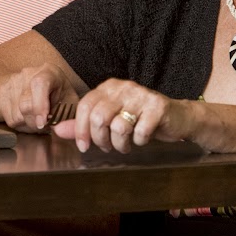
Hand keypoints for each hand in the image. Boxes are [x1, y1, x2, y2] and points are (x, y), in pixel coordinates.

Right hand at [0, 64, 74, 131]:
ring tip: (37, 119)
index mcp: (49, 72)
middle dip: (36, 122)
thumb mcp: (69, 101)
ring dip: (28, 124)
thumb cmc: (58, 94)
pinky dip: (20, 124)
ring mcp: (13, 81)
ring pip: (17, 115)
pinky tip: (27, 118)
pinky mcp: (2, 91)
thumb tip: (57, 129)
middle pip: (26, 105)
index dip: (40, 105)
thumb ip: (67, 114)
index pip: (39, 84)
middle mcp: (28, 73)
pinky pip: (9, 118)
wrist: (35, 84)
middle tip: (44, 125)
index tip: (43, 123)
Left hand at [55, 79, 180, 152]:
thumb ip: (83, 124)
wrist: (178, 119)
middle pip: (98, 117)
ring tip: (125, 145)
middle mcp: (123, 87)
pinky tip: (143, 138)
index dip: (80, 130)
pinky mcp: (158, 106)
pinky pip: (139, 132)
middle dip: (100, 140)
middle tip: (108, 148)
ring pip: (118, 126)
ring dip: (120, 144)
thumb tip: (57, 130)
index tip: (84, 146)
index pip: (84, 106)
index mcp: (108, 87)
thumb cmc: (141, 120)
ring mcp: (141, 95)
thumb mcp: (110, 120)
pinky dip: (139, 141)